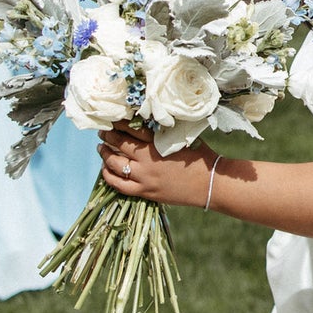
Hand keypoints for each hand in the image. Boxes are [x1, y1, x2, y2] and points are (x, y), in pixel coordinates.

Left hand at [99, 127, 214, 208]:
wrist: (211, 184)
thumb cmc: (201, 157)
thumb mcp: (183, 139)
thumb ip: (165, 133)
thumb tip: (150, 123)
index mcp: (158, 144)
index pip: (132, 130)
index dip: (119, 124)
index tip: (112, 120)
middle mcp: (147, 161)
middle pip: (120, 145)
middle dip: (108, 137)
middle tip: (102, 132)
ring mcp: (145, 178)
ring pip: (115, 166)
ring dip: (105, 155)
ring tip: (102, 149)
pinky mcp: (146, 192)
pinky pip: (119, 186)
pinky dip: (109, 177)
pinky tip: (106, 171)